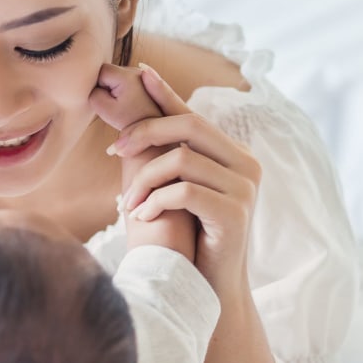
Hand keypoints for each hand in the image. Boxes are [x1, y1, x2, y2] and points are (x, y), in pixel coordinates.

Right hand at [88, 63, 160, 130]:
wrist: (155, 130)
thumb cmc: (129, 122)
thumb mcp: (104, 110)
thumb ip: (93, 93)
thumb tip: (92, 82)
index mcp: (126, 76)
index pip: (100, 71)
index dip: (98, 86)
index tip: (107, 101)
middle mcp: (136, 70)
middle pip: (109, 72)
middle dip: (107, 86)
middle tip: (116, 104)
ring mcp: (142, 73)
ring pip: (116, 76)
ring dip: (115, 88)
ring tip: (124, 104)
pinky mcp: (144, 79)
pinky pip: (125, 80)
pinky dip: (123, 89)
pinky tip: (129, 102)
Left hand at [113, 64, 261, 295]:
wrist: (207, 289)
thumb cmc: (188, 238)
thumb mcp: (177, 190)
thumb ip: (168, 156)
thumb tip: (135, 122)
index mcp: (234, 155)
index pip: (194, 116)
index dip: (166, 95)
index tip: (140, 73)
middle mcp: (246, 165)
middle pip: (190, 127)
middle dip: (146, 131)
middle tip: (115, 148)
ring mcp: (245, 189)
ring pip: (182, 160)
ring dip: (145, 179)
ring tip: (127, 202)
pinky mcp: (235, 214)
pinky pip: (184, 192)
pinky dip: (155, 201)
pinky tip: (143, 215)